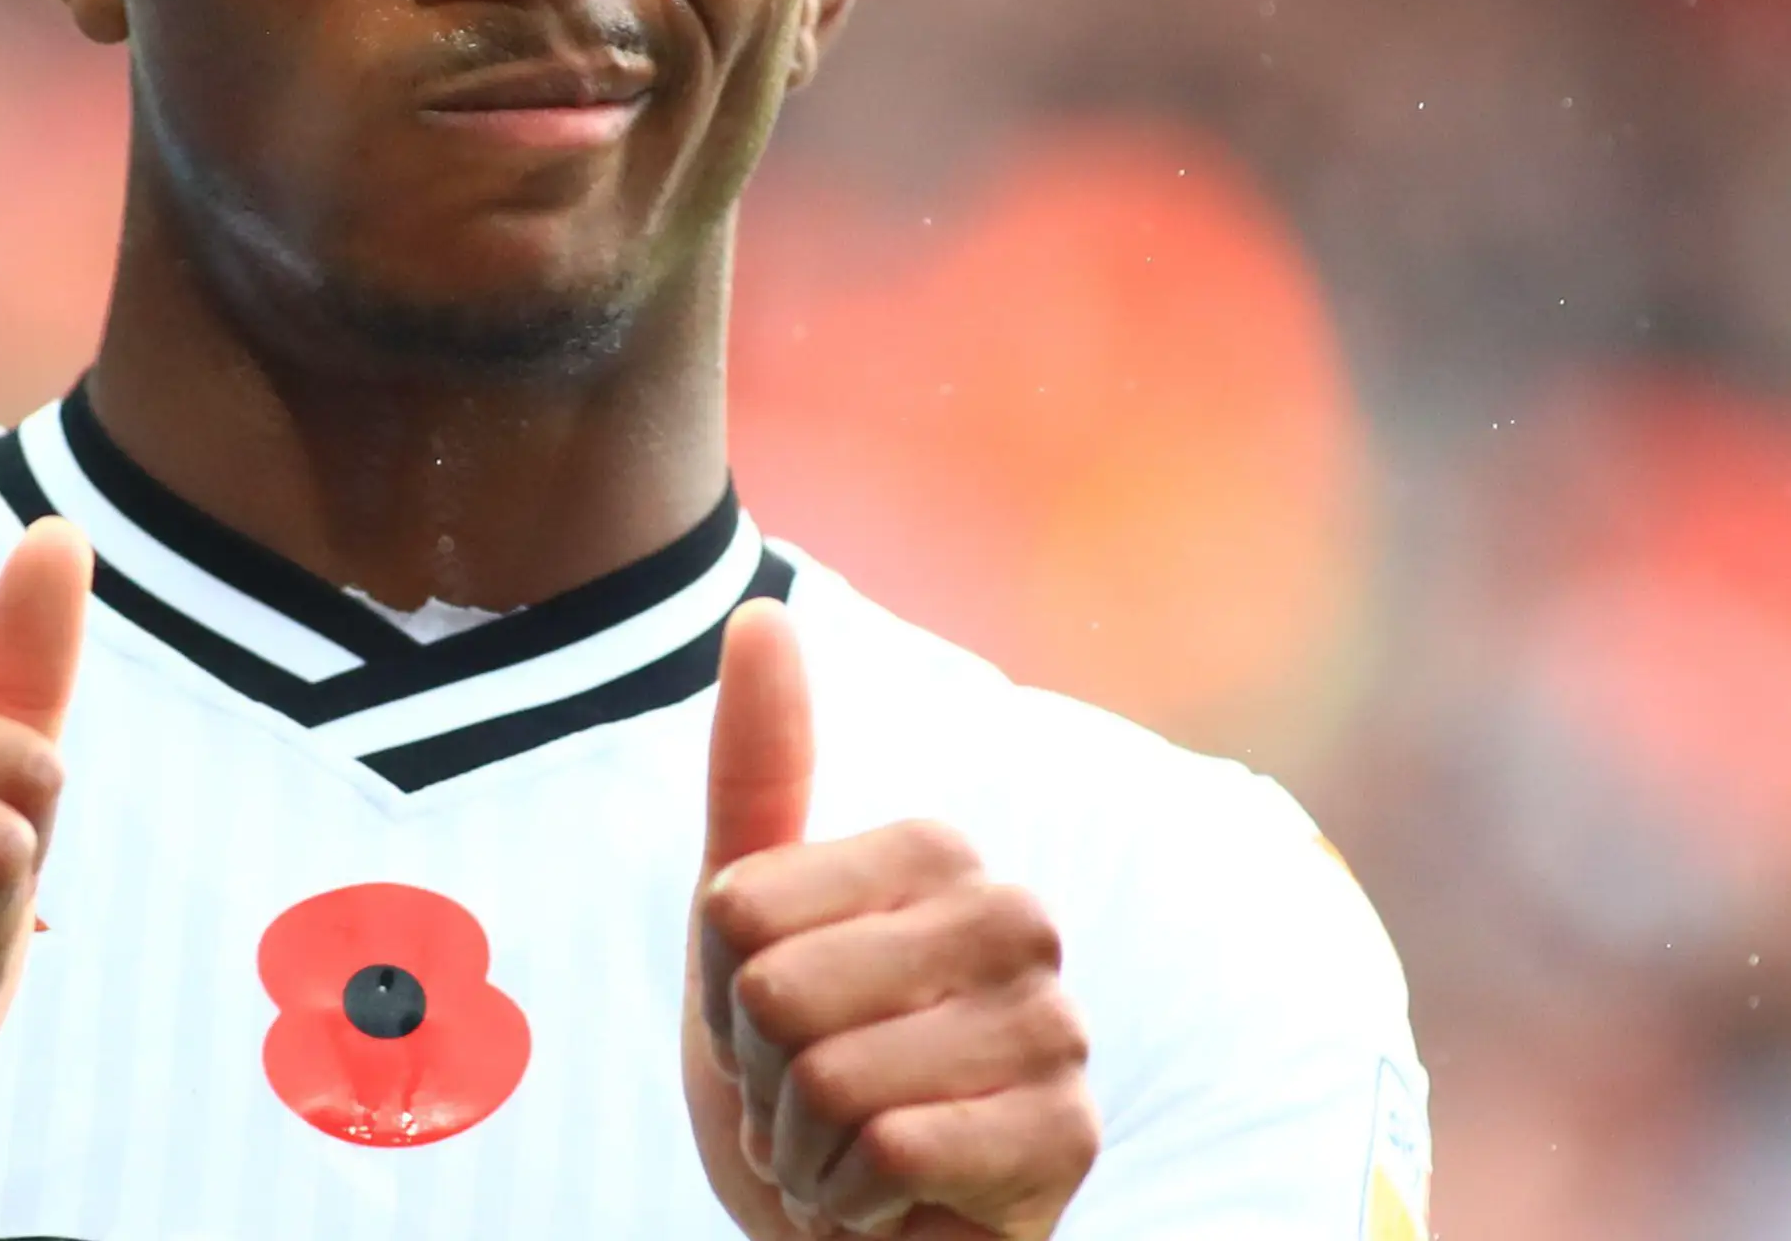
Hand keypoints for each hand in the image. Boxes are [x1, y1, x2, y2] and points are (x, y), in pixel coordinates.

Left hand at [684, 601, 1098, 1239]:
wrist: (857, 1228)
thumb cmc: (803, 1073)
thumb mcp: (743, 927)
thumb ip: (757, 770)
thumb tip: (759, 612)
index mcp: (937, 853)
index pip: (738, 909)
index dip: (721, 991)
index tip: (768, 1025)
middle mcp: (1014, 920)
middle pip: (779, 989)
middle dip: (762, 1074)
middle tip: (810, 1098)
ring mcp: (1056, 1028)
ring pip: (833, 1074)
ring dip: (806, 1148)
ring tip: (848, 1150)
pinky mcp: (1069, 1136)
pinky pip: (892, 1146)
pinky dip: (853, 1200)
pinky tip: (891, 1202)